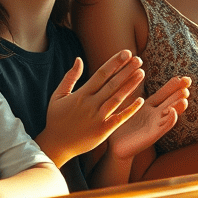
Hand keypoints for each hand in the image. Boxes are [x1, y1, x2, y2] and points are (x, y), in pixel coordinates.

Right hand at [39, 51, 145, 165]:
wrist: (56, 145)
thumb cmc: (56, 118)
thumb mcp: (58, 95)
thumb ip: (70, 77)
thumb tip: (78, 59)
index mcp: (81, 94)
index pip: (101, 74)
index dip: (115, 62)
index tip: (126, 53)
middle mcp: (91, 104)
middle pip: (112, 84)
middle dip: (126, 70)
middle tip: (139, 59)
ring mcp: (98, 118)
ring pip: (118, 98)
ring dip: (130, 85)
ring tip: (141, 73)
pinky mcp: (104, 131)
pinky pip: (120, 118)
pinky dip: (131, 110)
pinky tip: (141, 100)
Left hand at [107, 75, 190, 160]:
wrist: (114, 146)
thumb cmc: (119, 124)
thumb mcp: (125, 105)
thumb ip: (130, 91)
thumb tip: (131, 72)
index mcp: (148, 106)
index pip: (163, 93)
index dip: (172, 85)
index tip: (182, 76)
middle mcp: (155, 115)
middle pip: (170, 101)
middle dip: (179, 92)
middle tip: (188, 80)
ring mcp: (155, 125)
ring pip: (170, 114)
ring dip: (177, 106)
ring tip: (184, 97)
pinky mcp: (152, 136)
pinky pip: (163, 128)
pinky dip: (169, 120)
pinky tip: (172, 112)